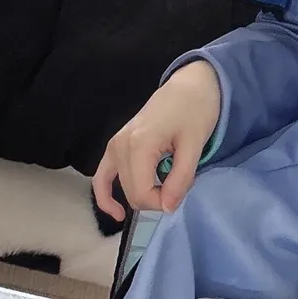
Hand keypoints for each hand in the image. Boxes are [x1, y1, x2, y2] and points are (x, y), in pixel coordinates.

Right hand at [93, 59, 220, 219]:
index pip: (142, 194)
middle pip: (132, 193)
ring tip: (165, 186)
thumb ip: (180, 179)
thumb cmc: (196, 112)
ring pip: (121, 188)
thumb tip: (167, 208)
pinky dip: (106, 195)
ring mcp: (114, 145)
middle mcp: (120, 146)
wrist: (189, 86)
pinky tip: (117, 212)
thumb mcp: (194, 146)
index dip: (163, 203)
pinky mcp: (114, 145)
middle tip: (181, 183)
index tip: (183, 191)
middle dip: (157, 198)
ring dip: (143, 194)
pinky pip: (101, 177)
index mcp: (139, 145)